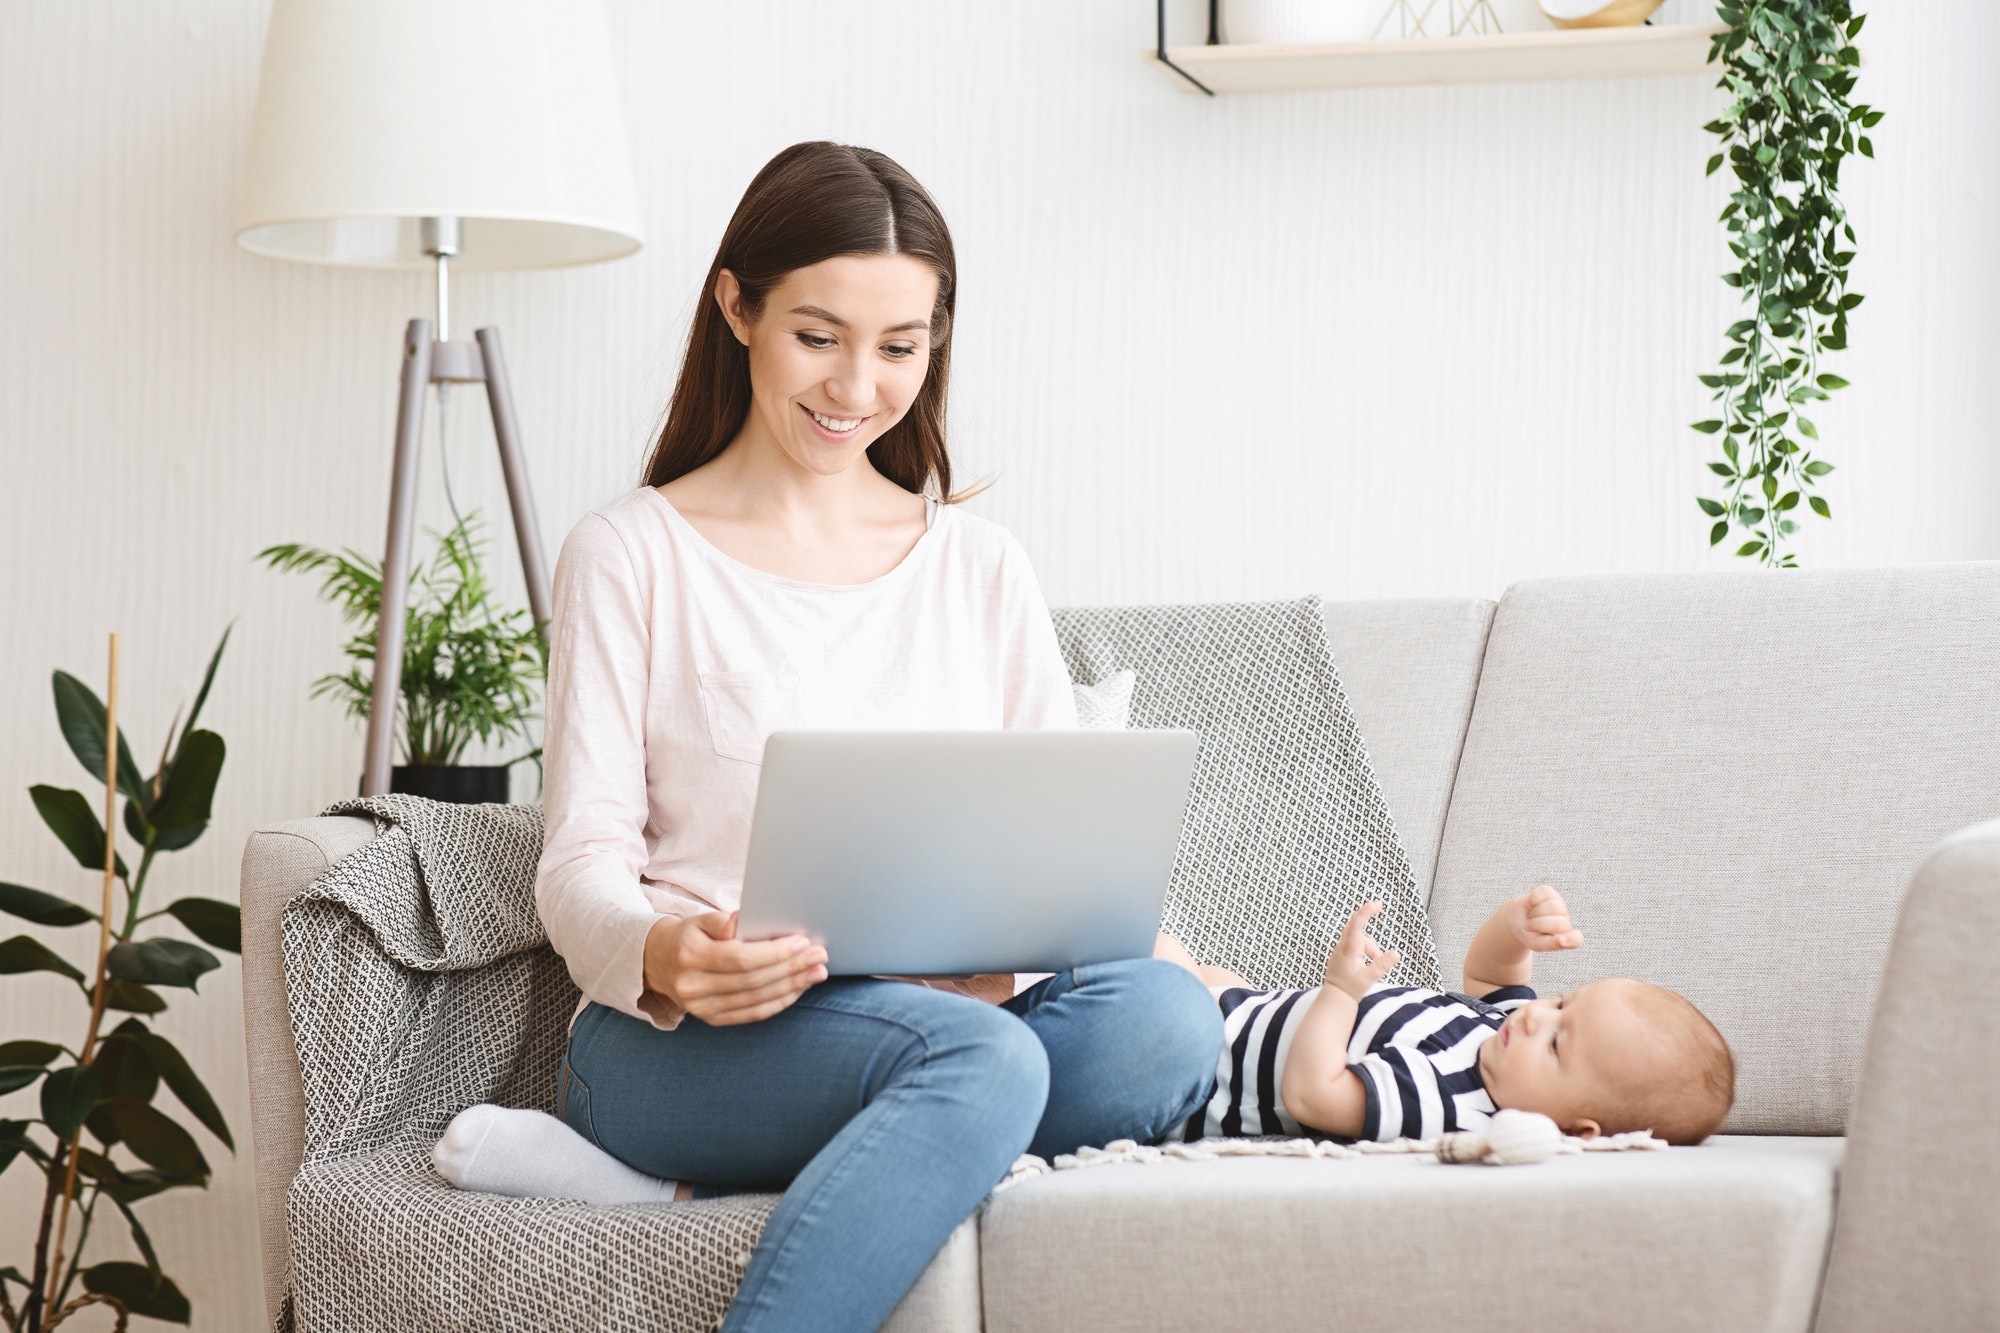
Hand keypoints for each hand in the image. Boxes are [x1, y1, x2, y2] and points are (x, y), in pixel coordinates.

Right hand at [643, 911, 826, 1025]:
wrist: (657, 962)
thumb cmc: (689, 936)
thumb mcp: (699, 920)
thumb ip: (723, 921)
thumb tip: (744, 921)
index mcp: (690, 956)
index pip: (740, 958)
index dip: (774, 953)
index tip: (802, 942)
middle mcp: (693, 987)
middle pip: (752, 981)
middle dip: (791, 968)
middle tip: (819, 956)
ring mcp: (701, 1008)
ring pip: (756, 1000)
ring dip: (791, 986)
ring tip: (816, 972)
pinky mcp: (711, 1019)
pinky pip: (752, 1014)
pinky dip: (778, 1002)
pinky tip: (798, 989)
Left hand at [1322, 900, 1400, 1000]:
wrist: (1336, 997)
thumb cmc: (1351, 988)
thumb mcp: (1369, 978)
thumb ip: (1382, 965)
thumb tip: (1396, 953)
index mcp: (1349, 950)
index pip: (1357, 926)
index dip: (1366, 912)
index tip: (1376, 903)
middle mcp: (1342, 946)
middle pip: (1356, 925)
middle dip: (1367, 916)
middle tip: (1379, 905)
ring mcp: (1340, 948)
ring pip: (1359, 937)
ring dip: (1370, 945)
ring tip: (1376, 960)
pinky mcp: (1341, 953)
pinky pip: (1355, 942)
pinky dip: (1364, 948)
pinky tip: (1368, 961)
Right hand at [1508, 884, 1582, 952]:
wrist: (1516, 919)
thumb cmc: (1529, 935)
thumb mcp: (1536, 944)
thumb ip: (1552, 944)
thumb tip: (1563, 939)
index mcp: (1567, 937)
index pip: (1576, 938)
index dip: (1570, 939)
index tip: (1560, 940)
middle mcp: (1566, 919)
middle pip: (1559, 923)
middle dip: (1539, 925)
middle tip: (1532, 927)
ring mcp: (1559, 904)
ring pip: (1552, 907)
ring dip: (1536, 914)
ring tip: (1532, 917)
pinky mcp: (1548, 891)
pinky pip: (1541, 895)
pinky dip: (1532, 901)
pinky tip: (1532, 905)